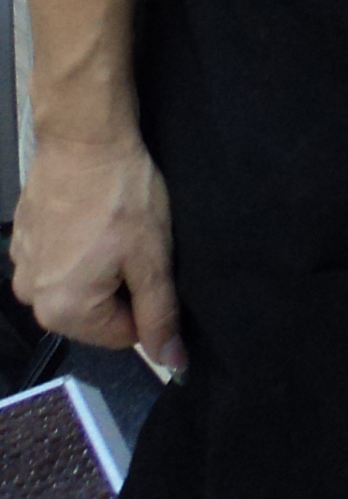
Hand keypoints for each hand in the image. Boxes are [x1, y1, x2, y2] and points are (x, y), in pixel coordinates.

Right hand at [10, 131, 185, 366]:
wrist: (84, 135)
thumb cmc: (121, 194)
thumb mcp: (152, 257)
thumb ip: (160, 314)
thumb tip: (173, 362)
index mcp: (63, 311)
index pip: (122, 335)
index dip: (147, 303)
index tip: (151, 264)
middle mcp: (33, 297)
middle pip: (96, 314)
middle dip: (122, 284)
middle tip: (134, 242)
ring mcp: (23, 266)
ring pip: (79, 286)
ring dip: (101, 265)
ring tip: (113, 227)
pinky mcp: (23, 238)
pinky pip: (61, 260)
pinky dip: (79, 246)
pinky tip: (92, 217)